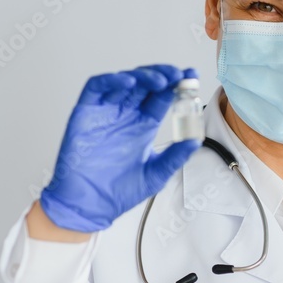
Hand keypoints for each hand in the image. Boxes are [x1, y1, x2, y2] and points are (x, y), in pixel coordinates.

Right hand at [39, 65, 200, 231]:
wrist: (90, 206)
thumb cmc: (119, 191)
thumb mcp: (156, 173)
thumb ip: (175, 156)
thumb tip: (196, 140)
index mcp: (143, 124)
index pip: (162, 97)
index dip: (177, 85)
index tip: (192, 76)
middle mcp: (126, 114)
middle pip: (146, 84)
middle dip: (163, 75)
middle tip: (178, 75)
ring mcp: (106, 111)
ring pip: (124, 81)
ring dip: (142, 75)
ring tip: (160, 80)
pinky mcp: (85, 113)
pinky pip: (96, 88)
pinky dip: (111, 80)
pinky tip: (129, 83)